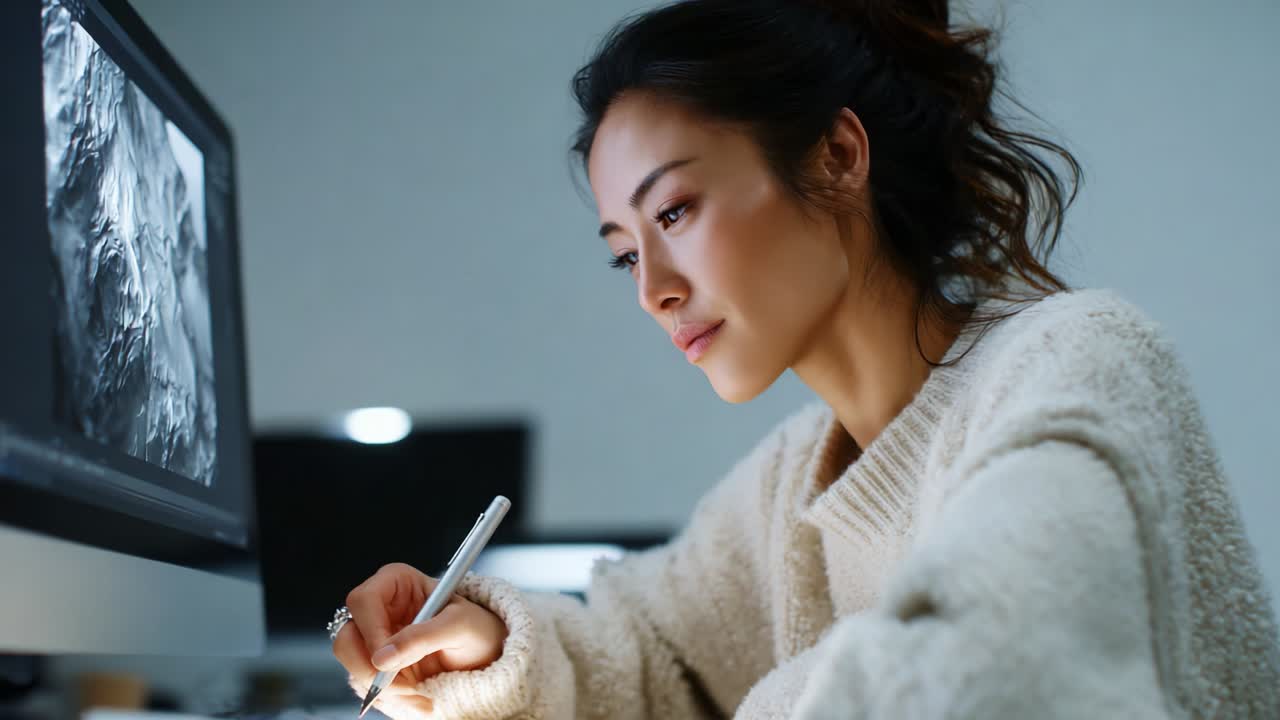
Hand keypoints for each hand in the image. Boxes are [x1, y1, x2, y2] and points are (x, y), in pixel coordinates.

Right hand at [332, 562, 508, 716]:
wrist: (485, 654)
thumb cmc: (476, 628)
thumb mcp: (459, 626)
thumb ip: (422, 637)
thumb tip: (383, 657)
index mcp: (396, 583)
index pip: (363, 601)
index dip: (371, 633)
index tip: (388, 661)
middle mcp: (380, 608)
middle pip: (347, 636)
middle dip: (371, 669)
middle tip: (402, 687)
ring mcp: (375, 637)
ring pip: (352, 664)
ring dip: (382, 688)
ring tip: (419, 696)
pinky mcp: (378, 664)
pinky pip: (366, 683)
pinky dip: (389, 698)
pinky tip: (418, 698)